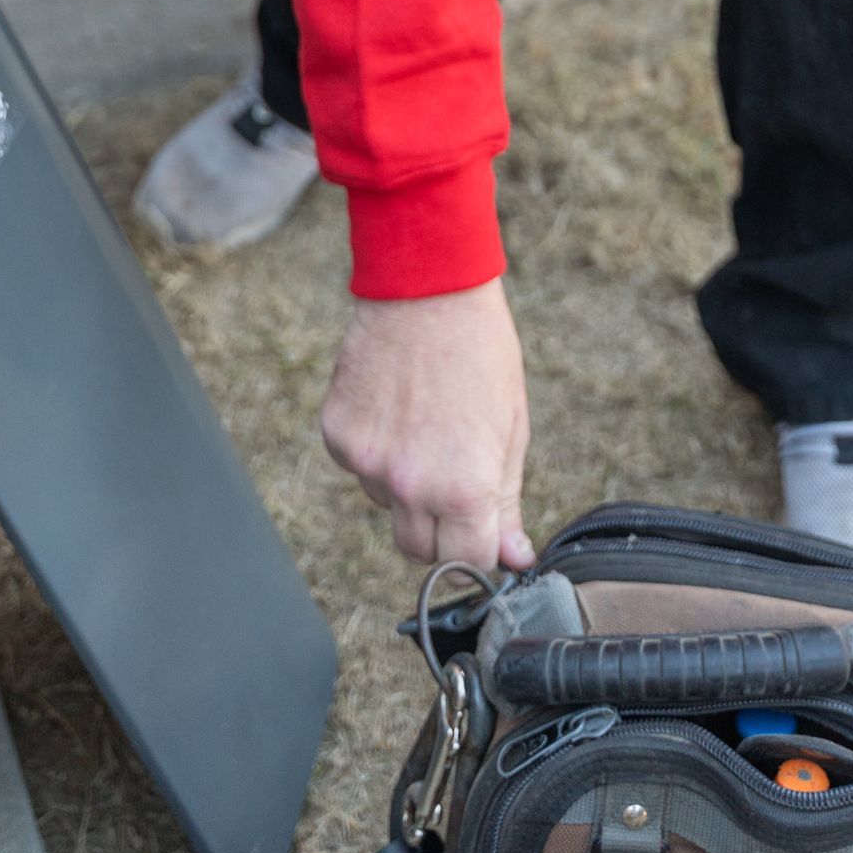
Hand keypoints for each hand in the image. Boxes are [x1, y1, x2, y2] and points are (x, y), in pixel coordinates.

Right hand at [321, 279, 534, 569]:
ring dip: (405, 487)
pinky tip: (396, 408)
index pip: (468, 564)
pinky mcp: (338, 437)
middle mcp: (410, 486)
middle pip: (420, 552)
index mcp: (464, 488)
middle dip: (441, 530)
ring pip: (387, 507)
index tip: (482, 532)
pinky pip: (358, 470)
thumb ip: (506, 502)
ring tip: (425, 425)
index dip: (479, 550)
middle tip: (454, 477)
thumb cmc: (480, 352)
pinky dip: (376, 453)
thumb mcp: (511, 429)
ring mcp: (367, 463)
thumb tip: (513, 558)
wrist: (427, 288)